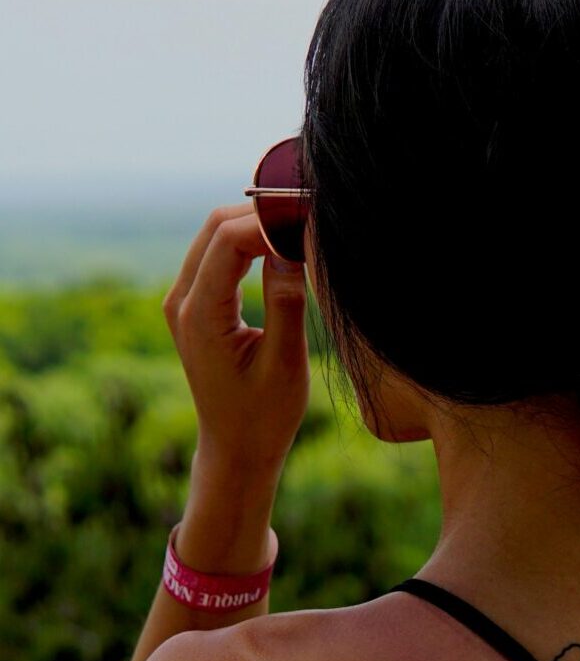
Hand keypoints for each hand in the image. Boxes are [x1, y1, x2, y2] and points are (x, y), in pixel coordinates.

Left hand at [163, 203, 309, 487]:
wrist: (235, 448)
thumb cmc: (263, 415)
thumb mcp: (284, 365)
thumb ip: (287, 305)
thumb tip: (294, 248)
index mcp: (200, 314)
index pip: (230, 240)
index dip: (273, 221)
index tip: (316, 220)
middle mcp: (182, 300)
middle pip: (217, 225)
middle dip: (265, 212)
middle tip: (314, 215)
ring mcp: (184, 300)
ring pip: (216, 234)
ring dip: (259, 223)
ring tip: (306, 227)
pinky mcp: (196, 303)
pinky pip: (219, 253)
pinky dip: (252, 241)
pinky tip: (287, 246)